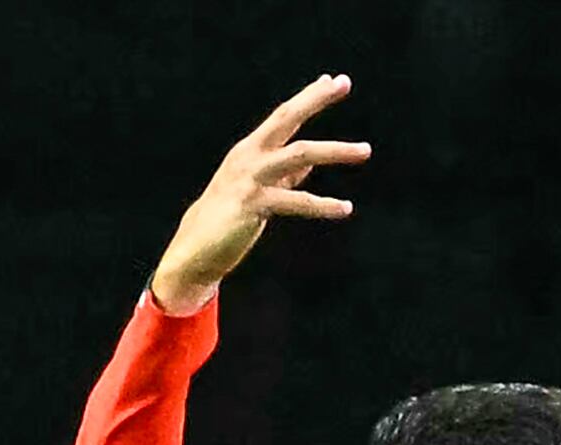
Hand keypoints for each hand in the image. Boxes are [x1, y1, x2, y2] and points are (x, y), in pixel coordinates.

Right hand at [149, 73, 370, 313]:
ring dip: (335, 150)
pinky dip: (323, 205)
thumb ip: (284, 175)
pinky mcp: (254, 205)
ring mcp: (251, 177)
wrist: (195, 248)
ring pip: (300, 155)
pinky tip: (345, 208)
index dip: (309, 97)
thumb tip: (309, 166)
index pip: (284, 116)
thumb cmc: (229, 218)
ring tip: (365, 150)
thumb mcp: (259, 189)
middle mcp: (250, 155)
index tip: (333, 81)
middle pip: (287, 117)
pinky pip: (297, 201)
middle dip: (316, 99)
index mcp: (251, 149)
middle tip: (344, 83)